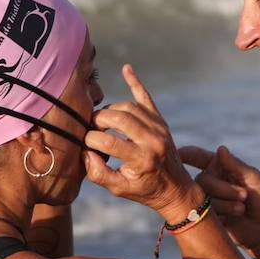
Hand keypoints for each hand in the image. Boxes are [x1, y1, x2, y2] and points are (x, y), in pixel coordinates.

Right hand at [84, 64, 201, 222]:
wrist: (175, 187)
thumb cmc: (144, 189)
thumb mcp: (119, 189)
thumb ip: (98, 174)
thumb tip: (84, 152)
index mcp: (143, 159)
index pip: (109, 141)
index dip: (91, 140)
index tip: (85, 144)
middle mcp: (153, 140)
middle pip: (119, 118)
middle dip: (98, 120)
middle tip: (90, 128)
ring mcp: (159, 127)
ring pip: (129, 107)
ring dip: (110, 110)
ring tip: (100, 120)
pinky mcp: (160, 120)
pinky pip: (146, 97)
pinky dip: (135, 82)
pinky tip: (126, 68)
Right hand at [179, 144, 259, 258]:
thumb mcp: (253, 178)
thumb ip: (235, 165)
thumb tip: (221, 148)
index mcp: (218, 166)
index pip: (198, 157)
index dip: (187, 154)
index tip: (178, 152)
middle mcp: (209, 180)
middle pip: (202, 180)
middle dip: (224, 188)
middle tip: (244, 195)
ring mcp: (205, 198)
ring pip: (202, 197)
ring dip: (225, 202)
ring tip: (242, 208)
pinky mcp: (205, 215)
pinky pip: (204, 212)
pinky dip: (222, 213)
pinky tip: (234, 217)